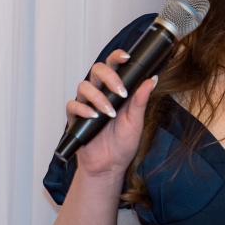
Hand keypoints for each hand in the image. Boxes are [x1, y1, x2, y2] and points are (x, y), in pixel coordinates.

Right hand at [65, 50, 156, 180]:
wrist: (109, 167)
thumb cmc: (123, 144)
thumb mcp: (136, 122)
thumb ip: (141, 100)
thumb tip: (151, 79)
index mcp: (115, 91)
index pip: (114, 66)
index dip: (117, 57)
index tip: (126, 57)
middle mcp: (100, 93)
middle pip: (97, 69)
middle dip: (108, 76)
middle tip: (120, 91)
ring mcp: (86, 104)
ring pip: (84, 85)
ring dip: (98, 97)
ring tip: (109, 113)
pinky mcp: (75, 117)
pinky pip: (72, 105)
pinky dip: (83, 109)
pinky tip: (94, 116)